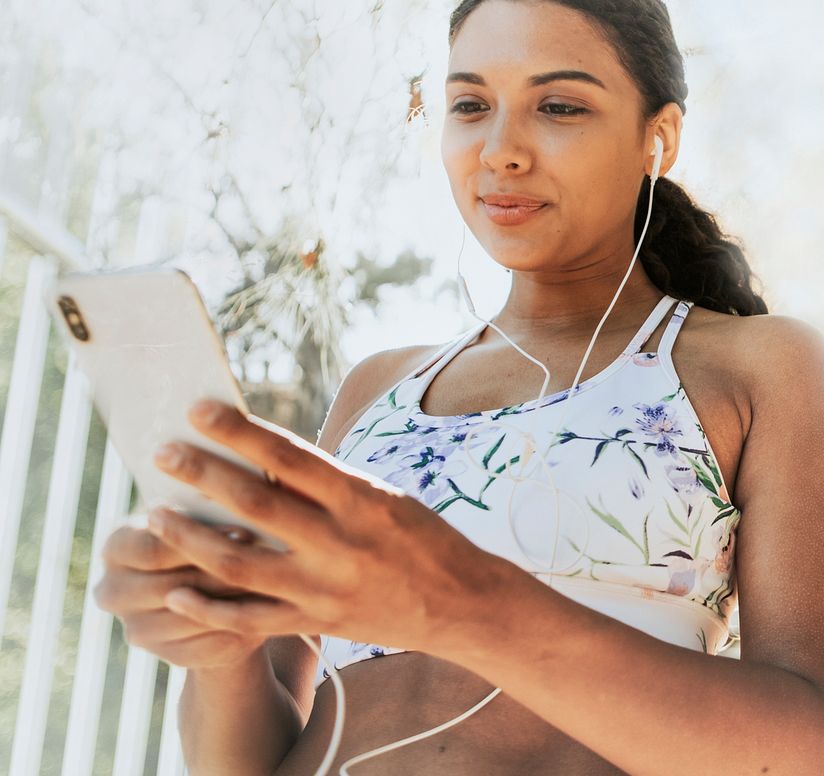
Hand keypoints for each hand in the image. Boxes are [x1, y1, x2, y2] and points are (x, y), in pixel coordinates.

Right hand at [94, 516, 270, 669]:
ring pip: (191, 621)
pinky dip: (235, 632)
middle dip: (222, 575)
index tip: (245, 534)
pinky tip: (265, 616)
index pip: (151, 550)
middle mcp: (112, 590)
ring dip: (232, 606)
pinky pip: (204, 648)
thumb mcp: (204, 511)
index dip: (200, 543)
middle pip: (170, 588)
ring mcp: (135, 628)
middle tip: (267, 566)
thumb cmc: (209, 526)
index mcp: (116, 545)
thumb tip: (242, 514)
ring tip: (273, 589)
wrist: (210, 578)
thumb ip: (209, 511)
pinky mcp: (165, 655)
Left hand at [144, 400, 507, 655]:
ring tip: (153, 517)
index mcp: (360, 498)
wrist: (460, 604)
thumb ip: (326, 484)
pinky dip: (209, 606)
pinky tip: (176, 590)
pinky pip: (251, 619)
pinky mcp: (316, 623)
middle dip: (201, 475)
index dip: (239, 431)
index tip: (198, 409)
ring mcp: (324, 587)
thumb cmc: (422, 537)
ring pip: (240, 563)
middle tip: (161, 454)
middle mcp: (339, 541)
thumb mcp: (382, 497)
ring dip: (190, 538)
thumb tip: (262, 460)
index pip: (288, 455)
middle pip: (254, 503)